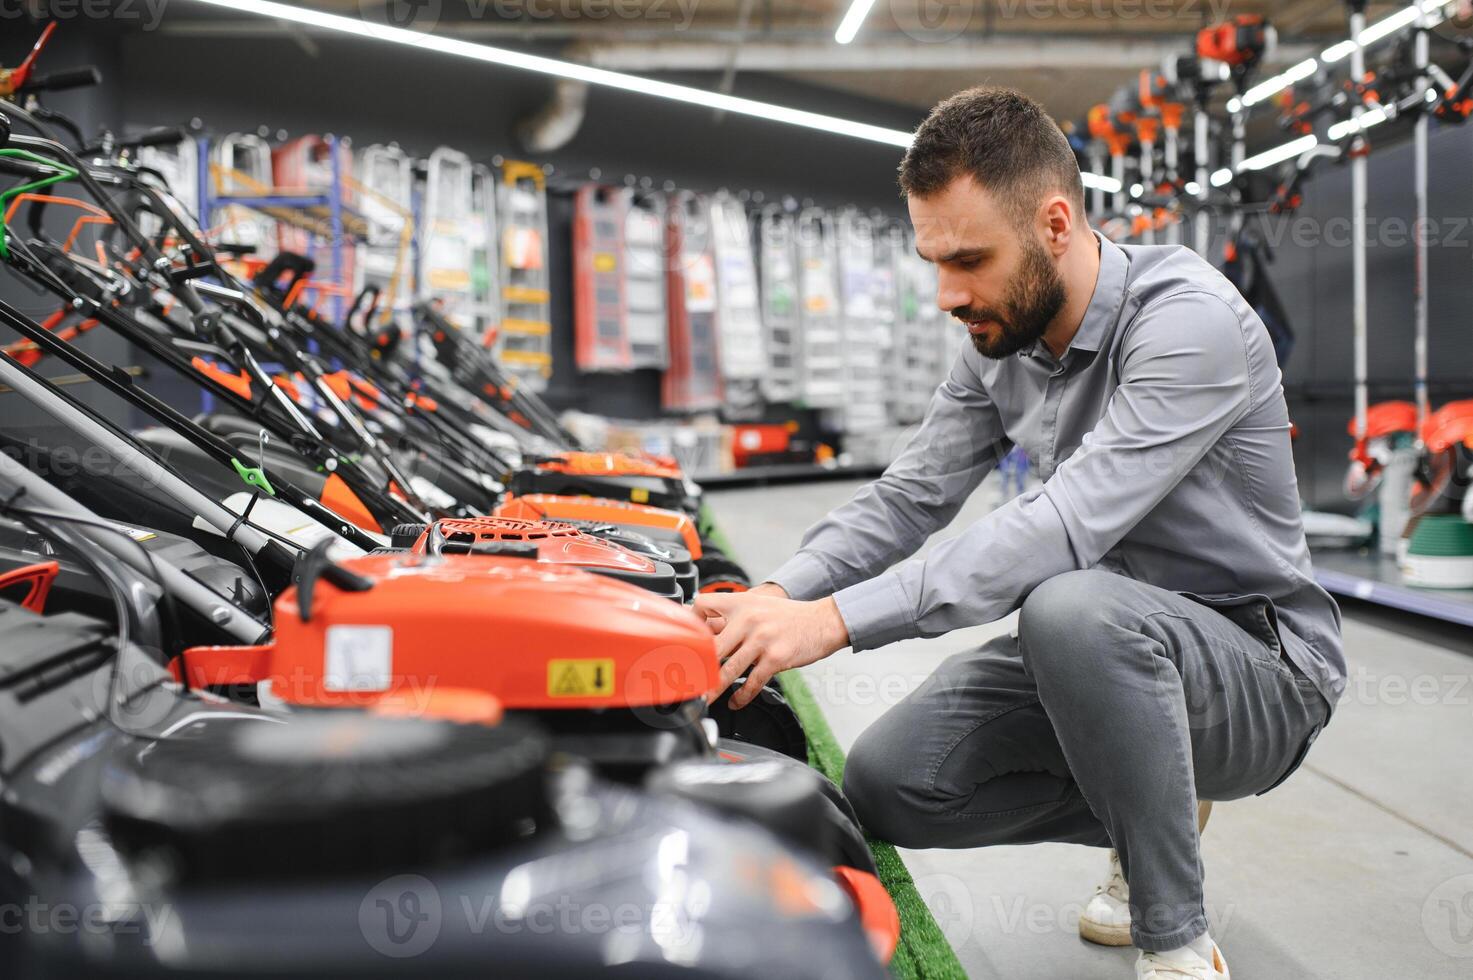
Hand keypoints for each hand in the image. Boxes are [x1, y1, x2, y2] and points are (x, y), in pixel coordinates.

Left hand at [693, 590, 849, 709]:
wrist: (823, 621)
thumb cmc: (790, 616)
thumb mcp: (759, 606)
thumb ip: (735, 616)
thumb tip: (708, 631)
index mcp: (741, 603)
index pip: (702, 605)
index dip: (690, 622)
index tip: (684, 641)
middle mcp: (748, 619)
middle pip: (710, 646)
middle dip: (696, 668)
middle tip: (686, 682)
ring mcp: (761, 639)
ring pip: (728, 670)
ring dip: (713, 689)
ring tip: (705, 699)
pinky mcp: (775, 658)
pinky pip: (752, 682)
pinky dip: (741, 696)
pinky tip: (735, 702)